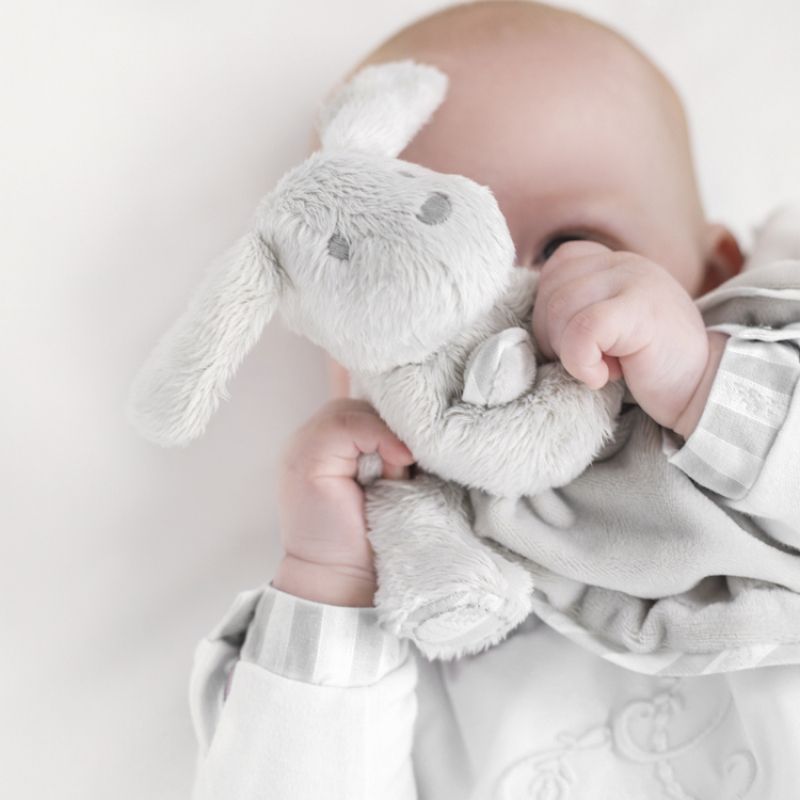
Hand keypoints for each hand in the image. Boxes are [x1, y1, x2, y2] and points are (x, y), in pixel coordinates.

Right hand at [274, 398, 414, 605]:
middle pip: (359, 404)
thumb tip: (418, 423)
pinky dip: (379, 438)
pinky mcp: (306, 458)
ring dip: (384, 436)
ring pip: (352, 410)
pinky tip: (395, 465)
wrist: (341, 579)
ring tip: (396, 475)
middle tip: (406, 465)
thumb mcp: (386, 480)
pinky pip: (346, 425)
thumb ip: (387, 448)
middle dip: (389, 428)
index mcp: (327, 445)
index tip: (412, 449)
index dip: (390, 421)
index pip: (362, 408)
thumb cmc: (369, 537)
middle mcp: (309, 440)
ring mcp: (302, 447)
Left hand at [531, 241, 710, 430]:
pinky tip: (604, 375)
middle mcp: (622, 262)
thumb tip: (518, 330)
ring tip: (604, 366)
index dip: (550, 315)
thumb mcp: (604, 328)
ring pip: (561, 310)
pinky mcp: (640, 309)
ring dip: (571, 352)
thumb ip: (572, 310)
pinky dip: (581, 361)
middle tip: (589, 361)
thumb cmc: (648, 365)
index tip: (577, 345)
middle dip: (555, 337)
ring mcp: (634, 280)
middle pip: (550, 292)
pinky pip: (582, 330)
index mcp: (611, 262)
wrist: (703, 390)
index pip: (553, 271)